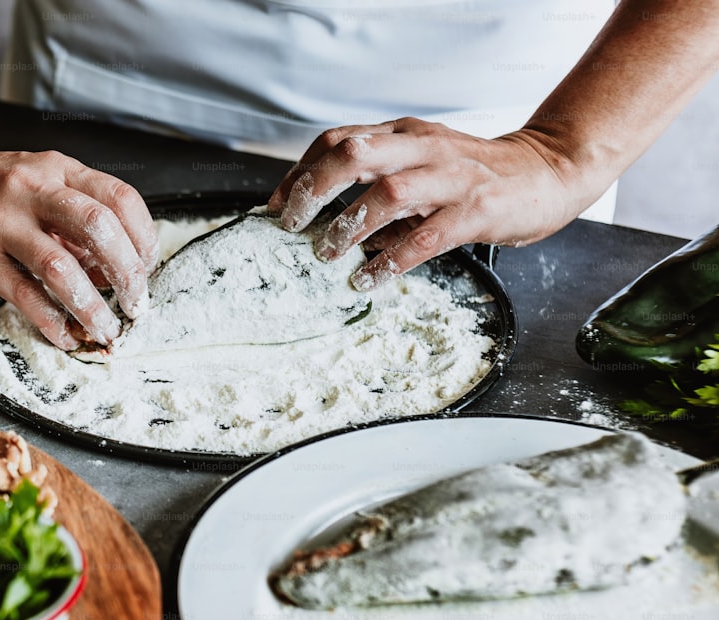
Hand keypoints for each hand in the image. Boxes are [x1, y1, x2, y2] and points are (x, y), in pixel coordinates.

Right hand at [0, 136, 157, 349]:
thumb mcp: (35, 180)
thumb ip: (73, 217)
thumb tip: (113, 267)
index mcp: (56, 169)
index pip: (120, 198)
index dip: (143, 238)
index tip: (146, 267)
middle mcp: (32, 189)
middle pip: (98, 228)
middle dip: (127, 274)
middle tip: (135, 303)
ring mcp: (1, 221)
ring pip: (62, 268)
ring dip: (91, 307)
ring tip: (105, 328)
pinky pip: (24, 295)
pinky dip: (52, 322)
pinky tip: (65, 335)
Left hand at [268, 118, 584, 289]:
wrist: (550, 171)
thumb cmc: (477, 174)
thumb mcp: (422, 163)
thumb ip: (379, 180)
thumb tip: (325, 217)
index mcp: (404, 133)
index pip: (338, 140)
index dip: (300, 172)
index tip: (277, 205)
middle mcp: (422, 147)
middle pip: (352, 153)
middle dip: (312, 189)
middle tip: (292, 225)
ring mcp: (451, 177)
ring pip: (387, 193)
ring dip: (348, 226)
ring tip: (326, 253)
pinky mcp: (476, 209)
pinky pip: (425, 237)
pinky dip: (390, 260)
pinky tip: (368, 278)